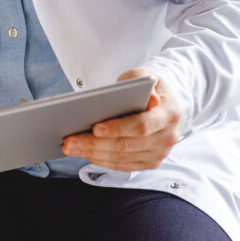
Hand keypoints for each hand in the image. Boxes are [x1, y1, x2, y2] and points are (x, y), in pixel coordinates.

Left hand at [61, 69, 180, 170]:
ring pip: (121, 158)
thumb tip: (151, 98)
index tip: (95, 128)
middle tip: (69, 141)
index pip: (142, 125)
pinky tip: (84, 152)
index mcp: (170, 113)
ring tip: (70, 147)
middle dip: (95, 144)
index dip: (118, 128)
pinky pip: (122, 165)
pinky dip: (101, 160)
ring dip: (93, 154)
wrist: (161, 100)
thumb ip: (142, 81)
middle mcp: (168, 137)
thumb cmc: (147, 86)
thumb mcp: (143, 75)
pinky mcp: (149, 162)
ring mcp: (159, 153)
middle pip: (127, 145)